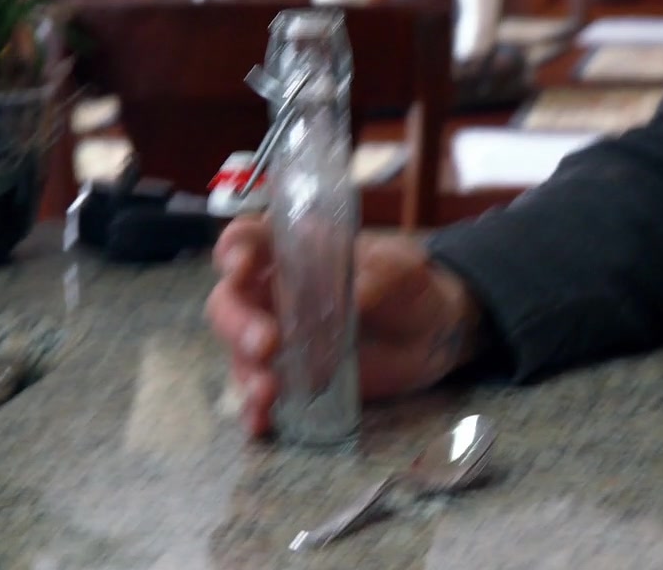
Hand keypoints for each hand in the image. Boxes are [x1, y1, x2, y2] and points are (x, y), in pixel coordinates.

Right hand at [206, 217, 484, 437]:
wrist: (432, 332)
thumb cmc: (408, 284)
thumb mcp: (399, 269)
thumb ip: (375, 277)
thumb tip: (355, 298)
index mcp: (291, 251)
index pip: (247, 240)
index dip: (234, 250)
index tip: (240, 267)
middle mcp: (272, 292)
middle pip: (230, 301)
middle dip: (238, 322)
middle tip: (266, 343)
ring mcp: (277, 339)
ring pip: (239, 352)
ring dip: (247, 371)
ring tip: (268, 391)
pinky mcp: (290, 378)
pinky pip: (260, 394)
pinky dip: (254, 409)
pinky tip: (261, 421)